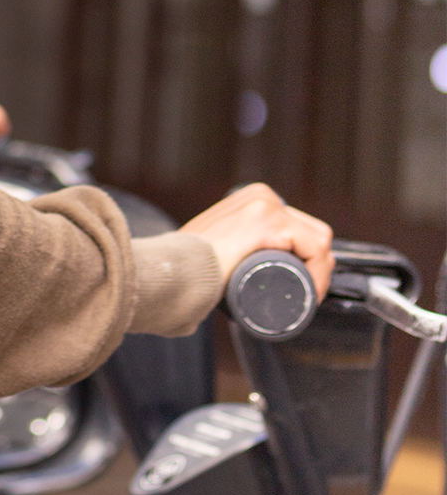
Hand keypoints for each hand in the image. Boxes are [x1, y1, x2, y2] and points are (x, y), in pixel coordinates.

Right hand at [180, 183, 334, 298]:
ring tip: (304, 297)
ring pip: (318, 242)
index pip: (298, 228)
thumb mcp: (216, 244)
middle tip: (300, 295)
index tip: (297, 288)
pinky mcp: (270, 221)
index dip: (305, 260)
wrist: (174, 271)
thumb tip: (228, 266)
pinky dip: (320, 273)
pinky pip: (315, 248)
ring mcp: (267, 206)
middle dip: (313, 266)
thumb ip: (225, 245)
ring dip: (319, 272)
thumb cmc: (189, 266)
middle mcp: (262, 196)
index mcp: (253, 198)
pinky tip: (310, 292)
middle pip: (310, 234)